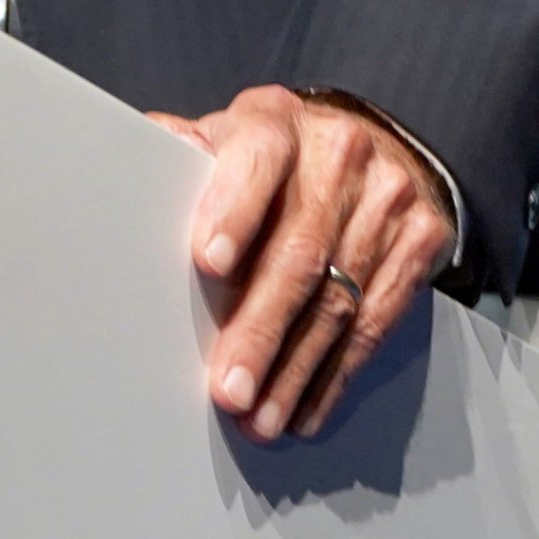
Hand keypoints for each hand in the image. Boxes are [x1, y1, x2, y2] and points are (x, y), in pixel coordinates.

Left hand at [151, 84, 455, 441]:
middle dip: (261, 327)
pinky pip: (378, 320)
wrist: (367, 151)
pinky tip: (306, 406)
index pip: (257, 157)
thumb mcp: (224, 143)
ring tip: (260, 417)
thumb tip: (115, 172)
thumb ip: (178, 159)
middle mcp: (340, 151)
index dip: (234, 207)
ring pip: (339, 297)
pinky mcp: (423, 239)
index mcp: (276, 121)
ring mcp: (389, 195)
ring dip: (296, 369)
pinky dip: (338, 373)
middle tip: (230, 387)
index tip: (208, 261)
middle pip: (300, 249)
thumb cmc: (268, 163)